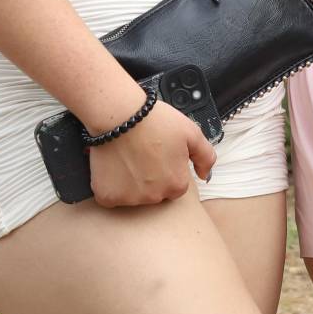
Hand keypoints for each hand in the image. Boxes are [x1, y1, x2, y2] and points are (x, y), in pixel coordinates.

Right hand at [86, 99, 214, 207]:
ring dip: (131, 182)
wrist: (121, 114)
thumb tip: (205, 176)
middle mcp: (154, 197)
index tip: (160, 155)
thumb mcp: (192, 133)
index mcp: (176, 185)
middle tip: (144, 153)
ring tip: (129, 156)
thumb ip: (205, 157)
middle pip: (155, 192)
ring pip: (133, 195)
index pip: (176, 185)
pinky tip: (114, 165)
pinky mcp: (107, 196)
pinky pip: (111, 196)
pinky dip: (112, 185)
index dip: (168, 168)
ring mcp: (129, 199)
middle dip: (151, 177)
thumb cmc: (155, 121)